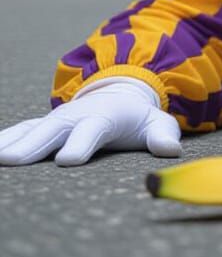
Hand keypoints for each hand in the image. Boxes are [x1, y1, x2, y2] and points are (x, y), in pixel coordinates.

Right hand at [0, 77, 181, 166]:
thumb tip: (170, 150)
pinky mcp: (43, 125)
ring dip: (12, 142)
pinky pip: (20, 130)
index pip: (93, 130)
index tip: (69, 160)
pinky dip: (5, 138)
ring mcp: (58, 119)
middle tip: (13, 161)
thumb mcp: (157, 124)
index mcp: (105, 116)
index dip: (81, 144)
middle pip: (54, 130)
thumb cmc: (138, 118)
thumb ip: (163, 135)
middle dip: (34, 145)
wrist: (120, 95)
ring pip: (31, 130)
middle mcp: (77, 116)